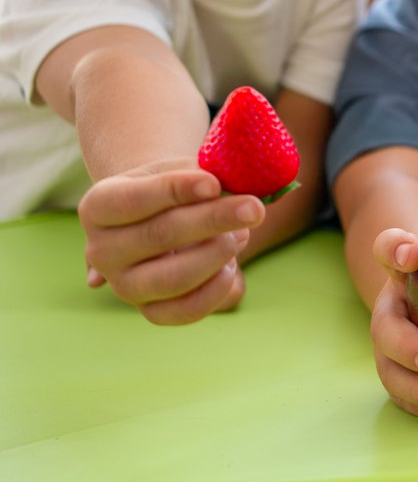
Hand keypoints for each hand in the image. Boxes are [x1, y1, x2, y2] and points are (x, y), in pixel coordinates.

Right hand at [78, 159, 261, 325]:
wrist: (164, 217)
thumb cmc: (175, 188)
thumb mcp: (181, 171)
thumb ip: (202, 178)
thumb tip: (224, 191)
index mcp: (98, 206)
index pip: (133, 200)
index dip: (175, 190)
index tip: (214, 183)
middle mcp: (101, 250)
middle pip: (159, 236)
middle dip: (214, 220)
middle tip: (255, 208)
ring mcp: (122, 286)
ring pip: (172, 279)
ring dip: (217, 255)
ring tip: (242, 234)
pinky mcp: (150, 311)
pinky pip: (184, 311)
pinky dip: (216, 289)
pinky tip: (231, 265)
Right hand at [370, 227, 417, 418]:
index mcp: (411, 267)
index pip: (390, 247)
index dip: (396, 248)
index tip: (412, 253)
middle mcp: (396, 304)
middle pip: (386, 325)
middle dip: (409, 345)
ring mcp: (396, 342)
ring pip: (390, 368)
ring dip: (417, 387)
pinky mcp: (404, 373)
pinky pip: (405, 395)